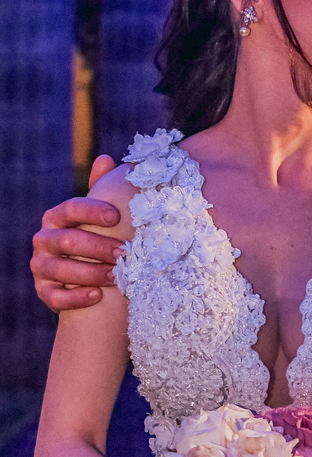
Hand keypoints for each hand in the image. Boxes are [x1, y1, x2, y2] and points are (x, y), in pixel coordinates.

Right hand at [31, 155, 122, 311]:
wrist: (83, 278)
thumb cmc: (95, 240)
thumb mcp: (98, 216)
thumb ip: (101, 189)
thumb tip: (106, 159)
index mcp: (57, 217)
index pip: (71, 208)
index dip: (92, 211)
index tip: (116, 217)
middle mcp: (44, 239)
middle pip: (68, 241)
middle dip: (98, 247)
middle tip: (126, 253)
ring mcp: (40, 266)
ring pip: (62, 269)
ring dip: (91, 273)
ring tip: (117, 276)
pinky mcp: (43, 291)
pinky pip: (55, 296)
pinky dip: (76, 297)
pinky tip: (96, 296)